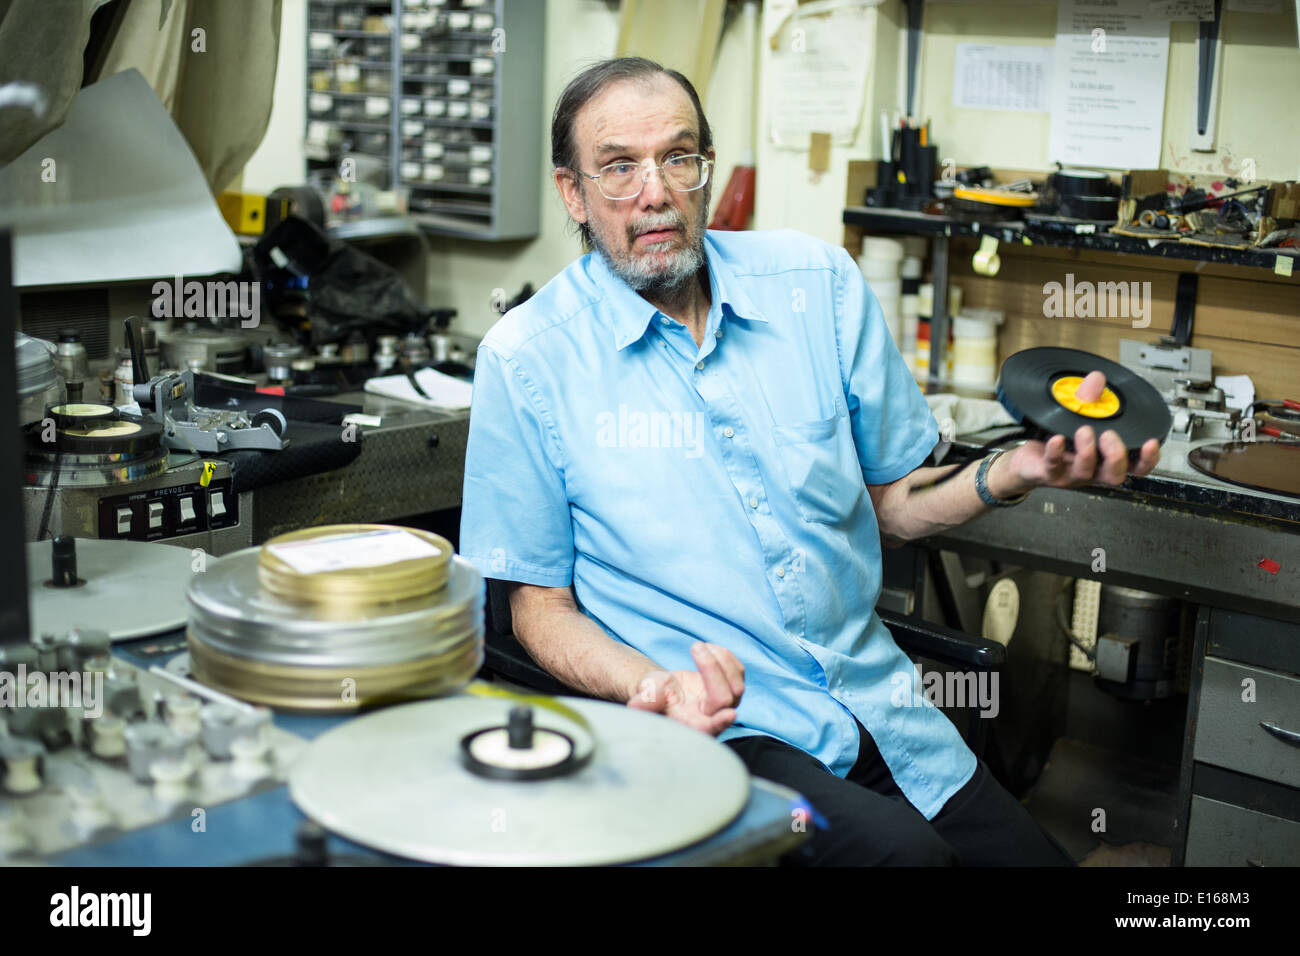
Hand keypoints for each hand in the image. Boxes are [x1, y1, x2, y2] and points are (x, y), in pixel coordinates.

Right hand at [626, 642, 743, 735]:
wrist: (665, 691)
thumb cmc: (654, 696)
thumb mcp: (646, 695)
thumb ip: (647, 699)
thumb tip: (645, 700)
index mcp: (692, 725)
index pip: (711, 727)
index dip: (720, 722)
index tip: (730, 714)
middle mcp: (713, 717)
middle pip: (725, 697)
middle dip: (712, 668)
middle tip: (694, 646)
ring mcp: (726, 704)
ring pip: (737, 683)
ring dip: (720, 659)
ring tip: (697, 646)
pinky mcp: (732, 688)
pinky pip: (739, 671)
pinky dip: (725, 656)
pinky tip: (708, 650)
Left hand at [997, 371, 1160, 492]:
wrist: (1026, 461)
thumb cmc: (1056, 440)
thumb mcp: (1075, 417)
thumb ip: (1089, 399)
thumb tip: (1098, 378)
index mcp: (1105, 460)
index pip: (1135, 467)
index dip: (1148, 459)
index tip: (1151, 442)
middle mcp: (1091, 470)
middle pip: (1115, 475)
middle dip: (1116, 456)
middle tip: (1109, 436)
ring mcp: (1070, 474)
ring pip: (1086, 472)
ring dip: (1087, 451)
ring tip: (1083, 431)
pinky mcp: (1048, 472)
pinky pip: (1053, 465)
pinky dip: (1056, 452)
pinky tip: (1057, 439)